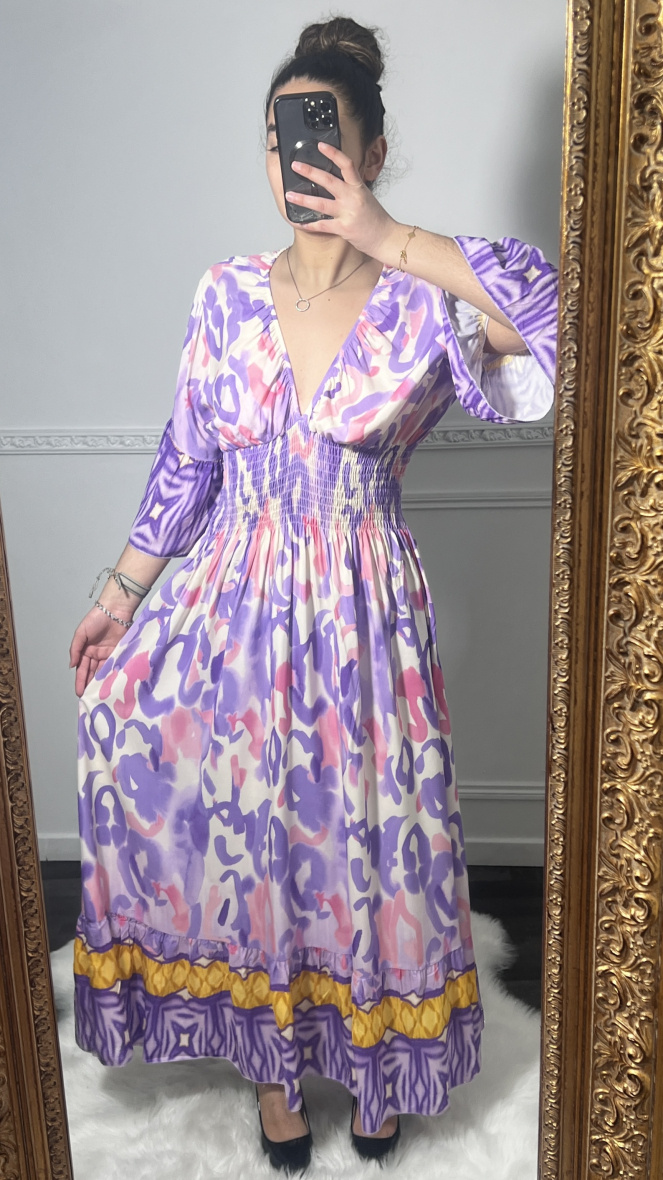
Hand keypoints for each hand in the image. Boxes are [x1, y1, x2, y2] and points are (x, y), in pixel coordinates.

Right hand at [69, 605, 132, 696]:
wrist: (115, 610)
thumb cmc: (96, 619)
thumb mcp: (81, 633)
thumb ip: (75, 649)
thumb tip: (71, 666)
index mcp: (85, 650)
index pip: (82, 669)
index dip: (80, 681)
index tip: (79, 692)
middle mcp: (96, 654)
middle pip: (92, 673)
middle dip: (90, 685)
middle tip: (90, 698)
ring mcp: (108, 654)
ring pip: (103, 671)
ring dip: (101, 682)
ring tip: (100, 695)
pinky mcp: (119, 652)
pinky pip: (114, 665)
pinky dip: (112, 674)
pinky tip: (111, 684)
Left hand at [286, 142, 396, 258]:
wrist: (386, 237)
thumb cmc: (376, 219)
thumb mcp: (365, 197)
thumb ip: (351, 189)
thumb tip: (335, 182)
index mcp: (358, 187)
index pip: (346, 164)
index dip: (333, 153)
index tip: (320, 145)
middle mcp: (352, 197)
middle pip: (328, 180)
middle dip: (310, 172)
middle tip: (296, 166)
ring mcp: (347, 213)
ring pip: (321, 203)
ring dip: (303, 198)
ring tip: (289, 194)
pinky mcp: (343, 228)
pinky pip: (322, 225)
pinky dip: (309, 224)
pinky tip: (299, 222)